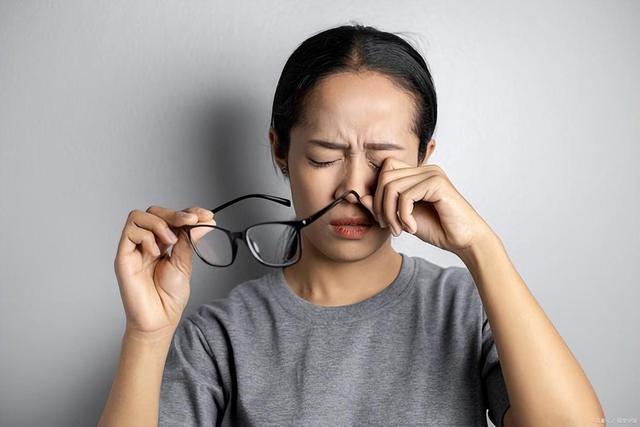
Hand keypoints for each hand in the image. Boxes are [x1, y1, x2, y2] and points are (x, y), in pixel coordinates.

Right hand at [113, 206, 215, 336]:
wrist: (159, 319)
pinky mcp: (123, 257)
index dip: (188, 212)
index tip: (206, 215)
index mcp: (162, 243)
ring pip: (138, 216)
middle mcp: (147, 243)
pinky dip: (147, 238)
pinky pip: (130, 233)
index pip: (171, 217)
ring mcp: (134, 249)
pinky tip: (156, 253)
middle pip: (153, 212)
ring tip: (171, 241)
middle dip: (175, 213)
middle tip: (191, 220)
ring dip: (159, 223)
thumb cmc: (169, 297)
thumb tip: (204, 222)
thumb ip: (189, 241)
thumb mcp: (185, 263)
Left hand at [362, 158, 495, 254]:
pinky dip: (403, 215)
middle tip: (388, 226)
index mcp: (417, 174)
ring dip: (390, 213)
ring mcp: (432, 174)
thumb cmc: (438, 229)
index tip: (382, 219)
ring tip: (399, 229)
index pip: (384, 170)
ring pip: (391, 186)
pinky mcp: (437, 183)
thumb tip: (362, 197)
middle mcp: (424, 169)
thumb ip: (384, 206)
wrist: (464, 241)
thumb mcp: (403, 218)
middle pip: (384, 176)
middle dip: (380, 205)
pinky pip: (405, 196)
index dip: (377, 194)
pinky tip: (411, 228)